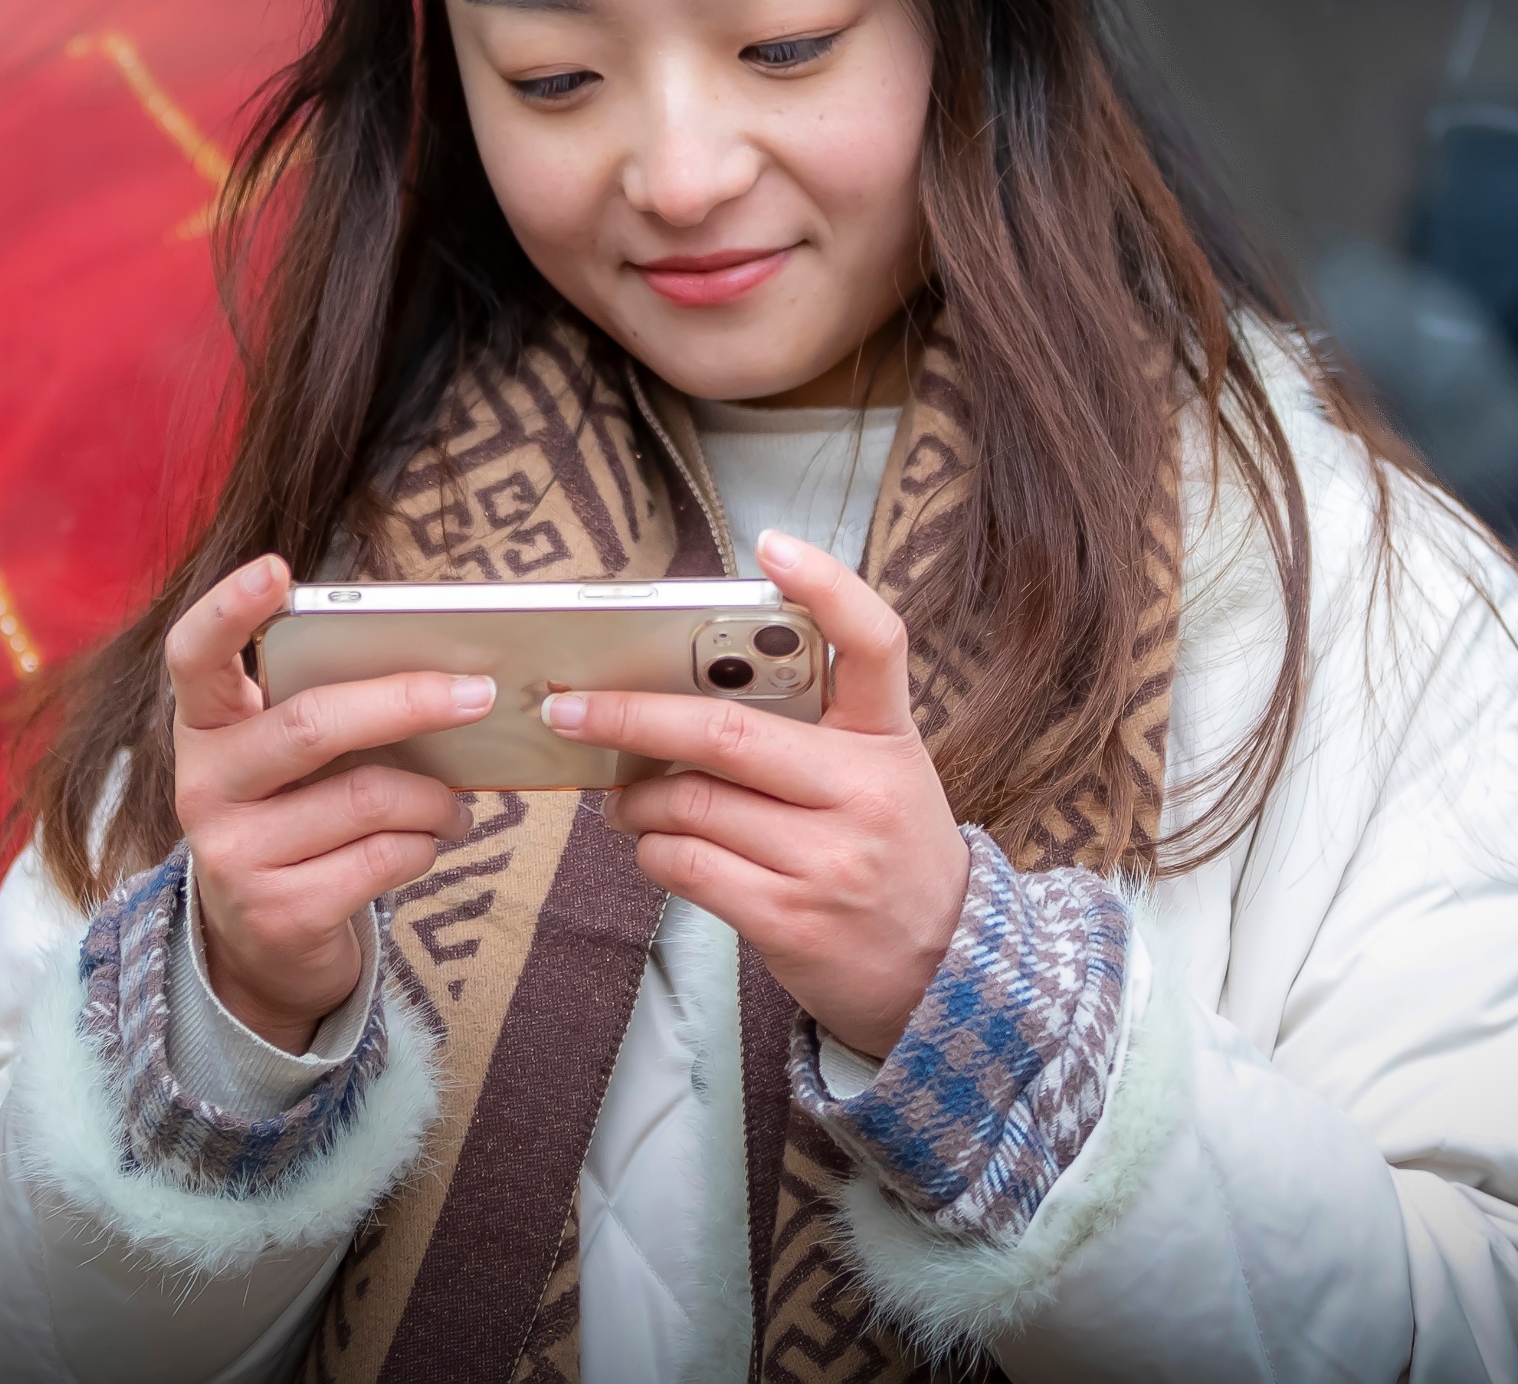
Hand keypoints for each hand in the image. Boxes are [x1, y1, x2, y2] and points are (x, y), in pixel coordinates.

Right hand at [167, 555, 484, 1049]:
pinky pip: (383, 859)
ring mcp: (233, 855)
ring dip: (436, 799)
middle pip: (313, 724)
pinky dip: (424, 846)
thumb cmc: (296, 817)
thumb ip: (329, 708)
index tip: (277, 569)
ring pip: (367, 798)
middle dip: (408, 703)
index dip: (229, 608)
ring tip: (458, 804)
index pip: (195, 654)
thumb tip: (442, 670)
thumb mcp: (291, 760)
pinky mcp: (278, 913)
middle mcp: (204, 786)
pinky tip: (427, 844)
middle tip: (478, 696)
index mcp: (205, 727)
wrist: (264, 945)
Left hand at [560, 530, 967, 1059]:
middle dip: (630, 717)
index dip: (827, 585)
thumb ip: (810, 731)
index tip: (772, 544)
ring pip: (691, 804)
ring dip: (635, 801)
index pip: (875, 640)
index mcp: (888, 738)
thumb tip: (681, 694)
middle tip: (571, 709)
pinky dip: (653, 851)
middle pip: (726, 732)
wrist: (946, 972)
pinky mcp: (791, 919)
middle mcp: (864, 792)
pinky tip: (655, 847)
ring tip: (621, 799)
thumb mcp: (879, 776)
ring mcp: (829, 860)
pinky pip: (688, 866)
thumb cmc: (890, 853)